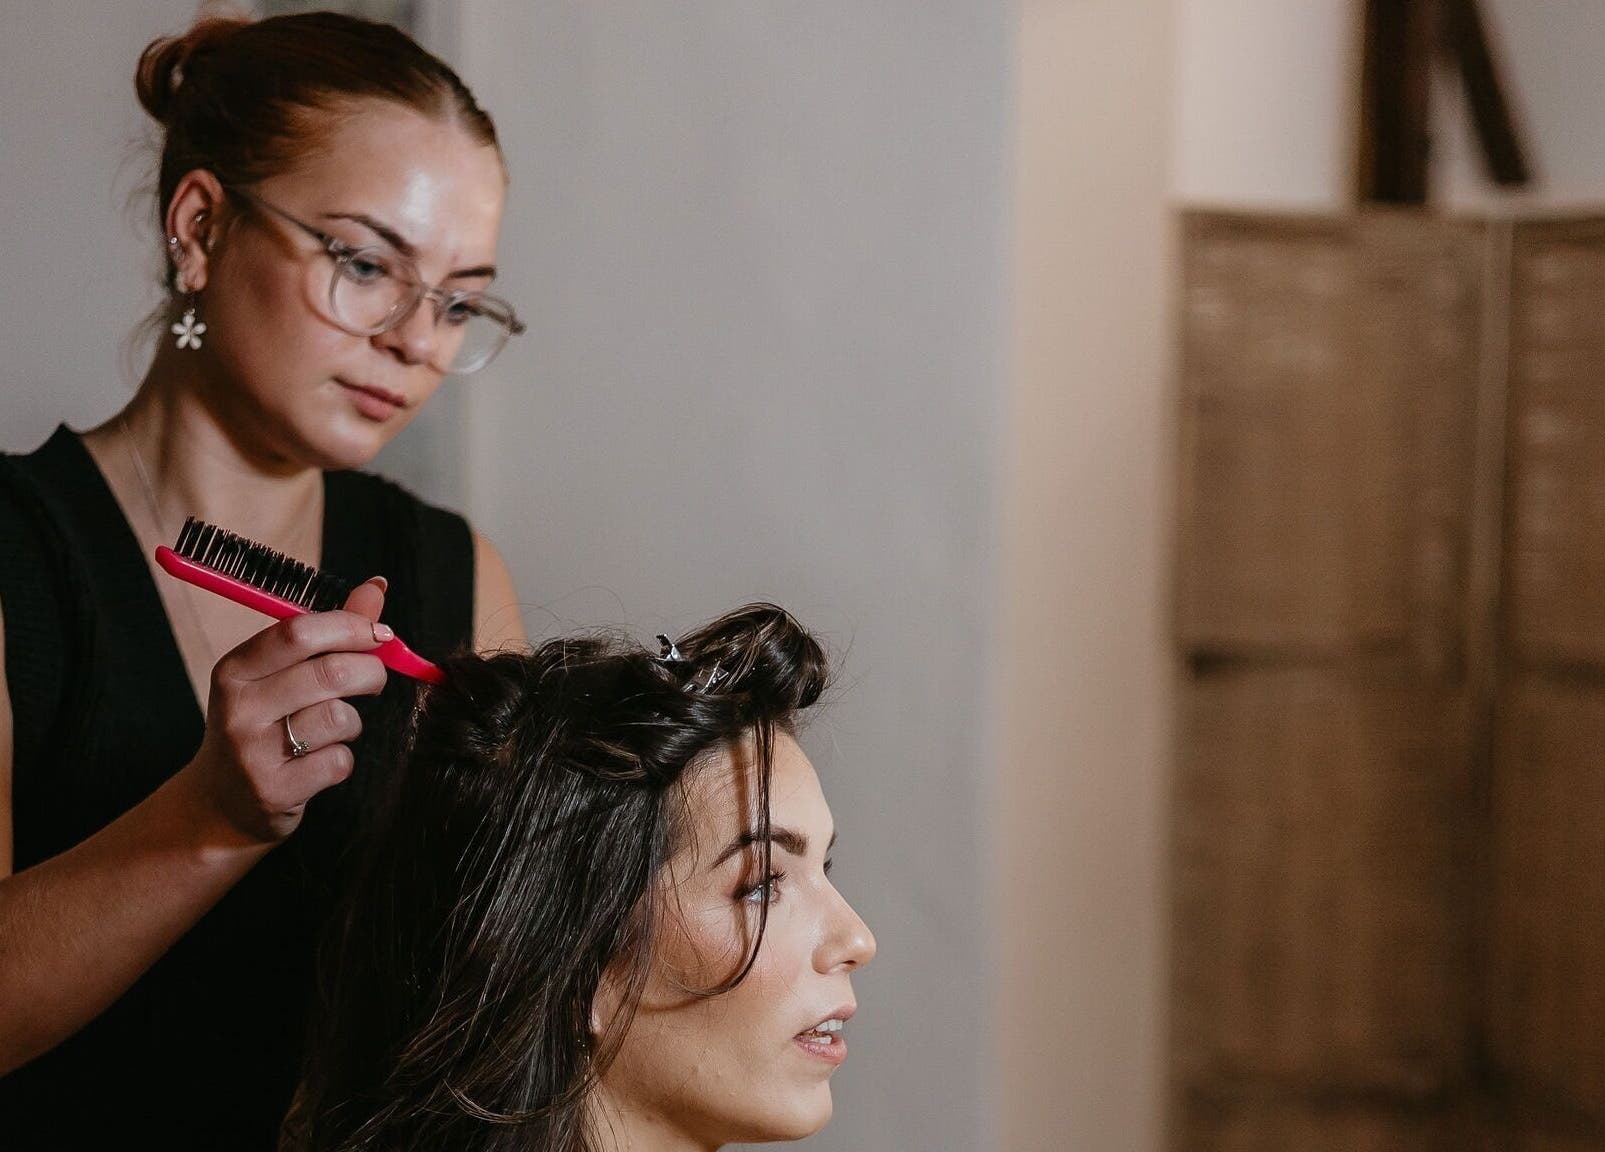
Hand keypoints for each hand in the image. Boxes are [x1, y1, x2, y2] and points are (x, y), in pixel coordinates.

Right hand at [187, 577, 391, 844]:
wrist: (221, 802)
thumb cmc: (263, 725)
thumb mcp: (278, 675)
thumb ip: (329, 632)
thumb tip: (376, 586)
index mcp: (236, 669)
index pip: (299, 632)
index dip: (351, 627)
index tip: (379, 635)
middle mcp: (239, 707)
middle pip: (330, 673)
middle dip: (369, 673)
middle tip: (372, 681)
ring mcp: (253, 752)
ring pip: (339, 718)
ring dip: (353, 722)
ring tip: (336, 728)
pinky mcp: (274, 790)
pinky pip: (338, 761)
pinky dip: (342, 759)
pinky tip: (320, 762)